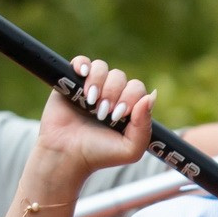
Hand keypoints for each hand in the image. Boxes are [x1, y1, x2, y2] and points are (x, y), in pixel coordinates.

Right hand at [34, 56, 152, 176]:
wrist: (67, 155)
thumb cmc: (99, 154)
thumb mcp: (131, 149)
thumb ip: (144, 126)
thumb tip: (150, 96)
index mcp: (127, 107)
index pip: (137, 88)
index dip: (130, 97)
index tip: (117, 116)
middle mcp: (111, 95)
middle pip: (119, 77)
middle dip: (112, 93)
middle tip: (102, 113)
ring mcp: (91, 87)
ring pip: (101, 67)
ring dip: (97, 82)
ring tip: (90, 103)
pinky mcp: (71, 82)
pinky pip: (81, 61)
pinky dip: (82, 64)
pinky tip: (82, 75)